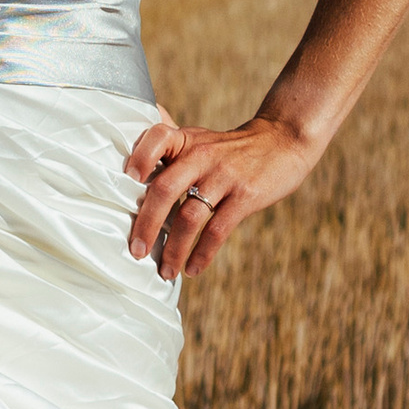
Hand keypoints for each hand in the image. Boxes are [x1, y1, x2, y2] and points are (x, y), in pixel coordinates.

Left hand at [123, 112, 316, 281]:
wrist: (282, 142)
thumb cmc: (230, 149)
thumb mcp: (200, 139)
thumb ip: (170, 154)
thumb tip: (129, 183)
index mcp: (186, 140)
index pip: (156, 137)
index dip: (139, 157)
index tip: (126, 180)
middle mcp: (201, 155)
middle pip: (164, 189)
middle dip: (146, 224)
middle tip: (136, 251)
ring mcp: (224, 175)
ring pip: (189, 217)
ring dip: (174, 249)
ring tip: (165, 271)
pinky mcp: (245, 196)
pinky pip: (217, 230)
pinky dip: (201, 254)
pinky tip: (192, 269)